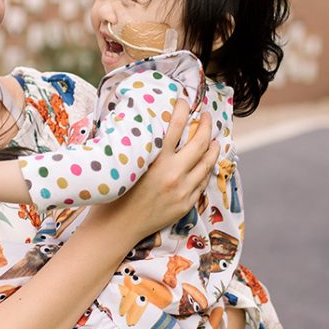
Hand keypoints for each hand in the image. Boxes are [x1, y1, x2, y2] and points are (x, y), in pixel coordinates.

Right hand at [88, 97, 218, 241]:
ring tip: (215, 139)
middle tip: (206, 116)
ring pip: (206, 164)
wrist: (117, 227)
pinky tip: (206, 165)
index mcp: (156, 160)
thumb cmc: (114, 194)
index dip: (181, 109)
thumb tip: (147, 126)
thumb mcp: (125, 163)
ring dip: (212, 148)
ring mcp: (182, 190)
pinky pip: (202, 183)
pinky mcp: (185, 204)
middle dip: (206, 126)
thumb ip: (141, 146)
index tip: (184, 100)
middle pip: (199, 143)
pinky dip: (206, 170)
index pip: (175, 126)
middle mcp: (173, 173)